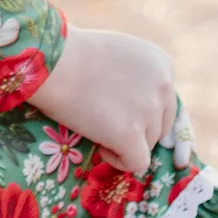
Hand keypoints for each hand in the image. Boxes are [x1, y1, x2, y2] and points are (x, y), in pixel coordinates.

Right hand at [28, 25, 176, 174]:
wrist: (53, 62)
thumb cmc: (74, 54)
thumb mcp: (120, 53)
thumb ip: (139, 76)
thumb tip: (140, 106)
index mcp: (162, 64)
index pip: (164, 101)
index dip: (139, 109)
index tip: (115, 105)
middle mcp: (164, 87)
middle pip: (161, 125)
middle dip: (136, 128)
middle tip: (105, 120)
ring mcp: (149, 112)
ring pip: (149, 144)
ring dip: (125, 142)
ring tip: (96, 127)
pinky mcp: (130, 135)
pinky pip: (137, 163)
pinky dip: (119, 160)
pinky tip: (99, 145)